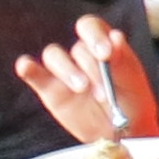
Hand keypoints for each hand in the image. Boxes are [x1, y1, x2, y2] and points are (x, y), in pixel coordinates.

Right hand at [14, 14, 153, 143]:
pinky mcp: (50, 89)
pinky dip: (29, 68)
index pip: (90, 26)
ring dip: (67, 70)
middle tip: (104, 91)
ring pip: (54, 55)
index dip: (94, 35)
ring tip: (82, 89)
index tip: (105, 54)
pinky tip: (26, 66)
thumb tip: (115, 36)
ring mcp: (64, 71)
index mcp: (103, 44)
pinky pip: (35, 74)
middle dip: (91, 68)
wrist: (121, 132)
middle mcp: (81, 54)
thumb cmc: (131, 101)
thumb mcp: (132, 81)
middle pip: (77, 48)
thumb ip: (122, 60)